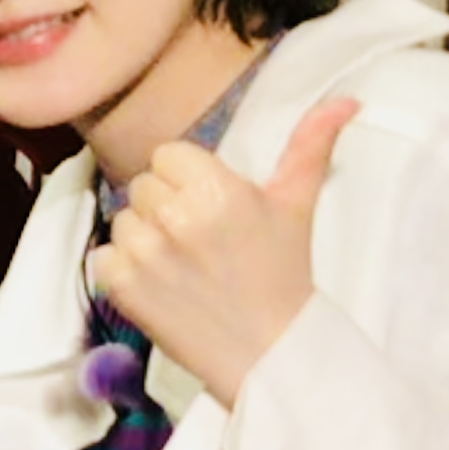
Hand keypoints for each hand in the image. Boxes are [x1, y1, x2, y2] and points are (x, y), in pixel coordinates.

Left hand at [89, 98, 352, 405]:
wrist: (269, 350)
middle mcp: (175, 217)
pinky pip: (103, 253)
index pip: (168, 155)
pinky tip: (160, 283)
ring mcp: (144, 252)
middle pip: (144, 184)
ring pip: (123, 218)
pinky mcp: (120, 284)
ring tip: (183, 263)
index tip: (211, 206)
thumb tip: (345, 98)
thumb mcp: (296, 204)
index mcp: (216, 190)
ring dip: (145, 236)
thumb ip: (311, 145)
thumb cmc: (283, 271)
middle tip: (201, 239)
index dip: (187, 178)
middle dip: (167, 205)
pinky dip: (123, 268)